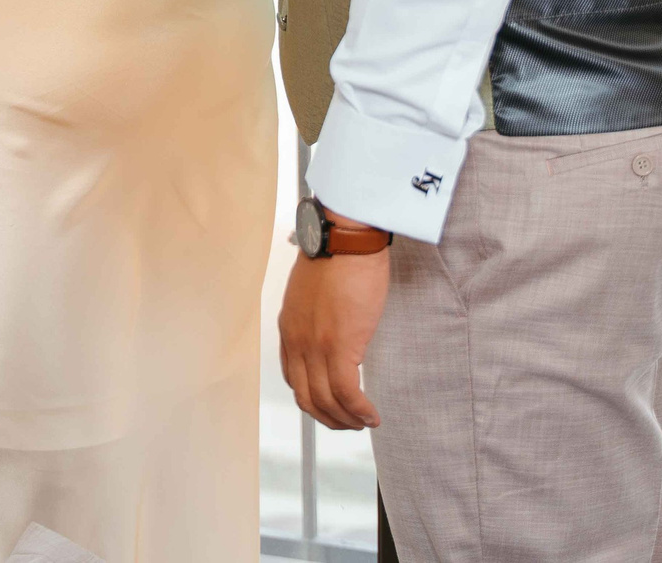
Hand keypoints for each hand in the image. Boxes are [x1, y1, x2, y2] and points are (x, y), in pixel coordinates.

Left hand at [278, 237, 388, 429]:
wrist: (344, 238)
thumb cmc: (337, 253)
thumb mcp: (313, 289)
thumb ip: (315, 313)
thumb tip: (332, 324)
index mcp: (289, 327)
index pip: (293, 377)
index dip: (312, 398)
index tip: (329, 403)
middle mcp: (296, 341)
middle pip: (306, 397)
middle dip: (327, 418)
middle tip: (348, 423)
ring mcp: (315, 346)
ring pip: (325, 401)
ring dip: (345, 419)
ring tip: (363, 423)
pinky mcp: (340, 346)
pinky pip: (347, 393)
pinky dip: (359, 411)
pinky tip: (371, 416)